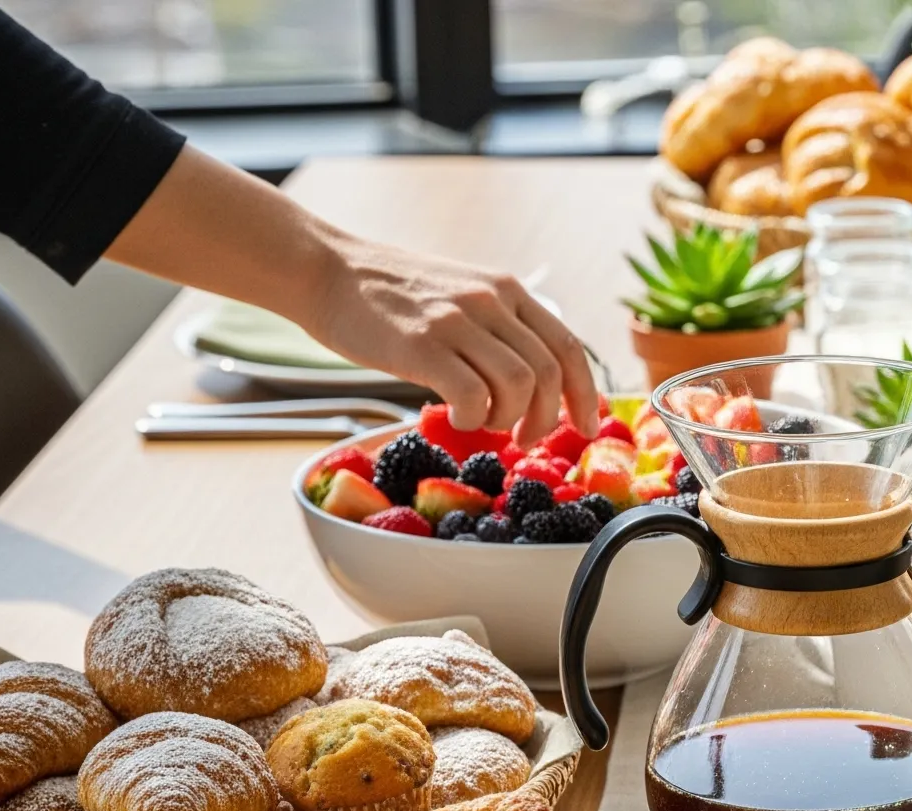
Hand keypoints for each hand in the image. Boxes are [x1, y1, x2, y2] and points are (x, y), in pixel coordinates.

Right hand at [303, 237, 598, 446]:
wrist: (325, 269)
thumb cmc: (390, 295)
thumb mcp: (461, 294)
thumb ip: (497, 328)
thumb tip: (531, 382)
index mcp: (508, 290)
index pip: (569, 347)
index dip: (585, 394)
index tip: (586, 425)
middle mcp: (491, 301)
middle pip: (550, 372)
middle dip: (548, 418)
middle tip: (525, 439)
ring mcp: (457, 321)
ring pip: (519, 385)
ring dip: (509, 419)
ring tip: (484, 422)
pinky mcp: (422, 345)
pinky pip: (473, 395)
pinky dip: (474, 418)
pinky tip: (454, 415)